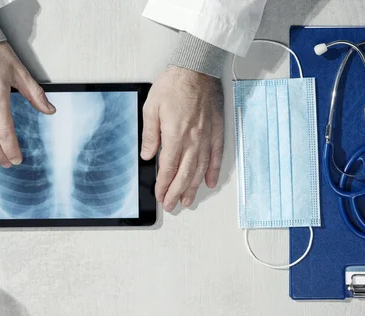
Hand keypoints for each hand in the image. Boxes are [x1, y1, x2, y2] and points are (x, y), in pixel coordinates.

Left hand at [141, 66, 223, 211]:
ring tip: (188, 200)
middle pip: (185, 174)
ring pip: (200, 169)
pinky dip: (213, 171)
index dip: (164, 185)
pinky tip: (210, 182)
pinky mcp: (216, 130)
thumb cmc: (174, 84)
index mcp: (175, 135)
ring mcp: (206, 136)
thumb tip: (148, 155)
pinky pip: (216, 155)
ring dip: (193, 187)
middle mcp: (193, 139)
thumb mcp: (151, 108)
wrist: (196, 68)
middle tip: (172, 205)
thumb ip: (150, 135)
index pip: (169, 167)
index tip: (160, 195)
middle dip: (176, 192)